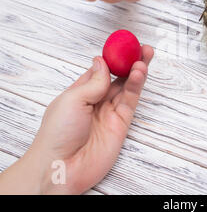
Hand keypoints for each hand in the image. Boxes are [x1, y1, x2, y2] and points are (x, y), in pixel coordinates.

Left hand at [0, 46, 153, 193]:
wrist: (61, 166)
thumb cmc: (57, 133)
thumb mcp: (72, 99)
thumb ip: (93, 81)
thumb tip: (102, 61)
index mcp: (80, 91)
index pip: (100, 70)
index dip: (112, 57)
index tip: (123, 45)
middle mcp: (97, 100)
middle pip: (118, 76)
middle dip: (130, 62)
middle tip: (142, 48)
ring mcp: (110, 112)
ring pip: (127, 87)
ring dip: (136, 71)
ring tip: (144, 57)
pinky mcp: (121, 124)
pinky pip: (131, 101)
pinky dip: (136, 86)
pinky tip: (139, 73)